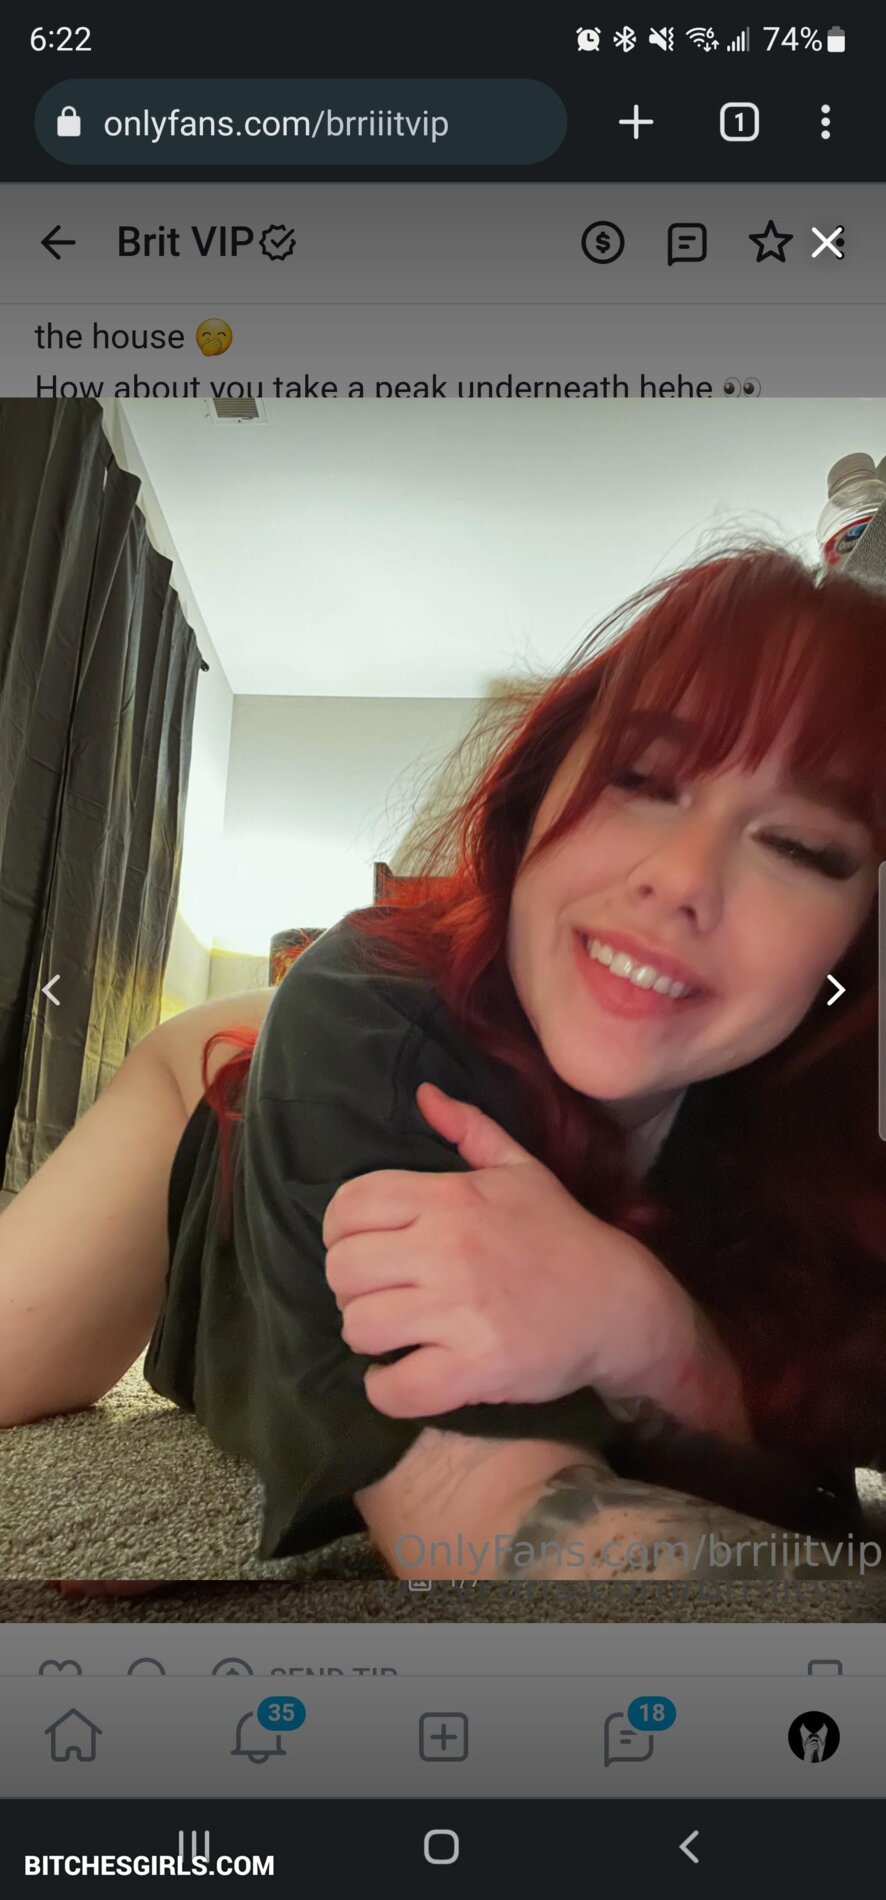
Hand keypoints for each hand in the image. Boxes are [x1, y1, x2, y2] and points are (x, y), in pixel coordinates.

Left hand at [322, 1081, 695, 1418]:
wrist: (621, 1303)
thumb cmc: (563, 1235)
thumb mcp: (521, 1170)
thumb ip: (470, 1129)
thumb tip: (424, 1094)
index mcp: (451, 1199)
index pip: (349, 1206)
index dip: (340, 1231)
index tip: (361, 1249)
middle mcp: (448, 1250)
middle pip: (343, 1270)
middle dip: (350, 1287)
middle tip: (379, 1295)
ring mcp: (460, 1312)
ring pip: (359, 1328)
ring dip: (367, 1336)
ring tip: (393, 1334)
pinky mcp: (475, 1369)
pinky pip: (395, 1388)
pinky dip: (387, 1390)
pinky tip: (403, 1375)